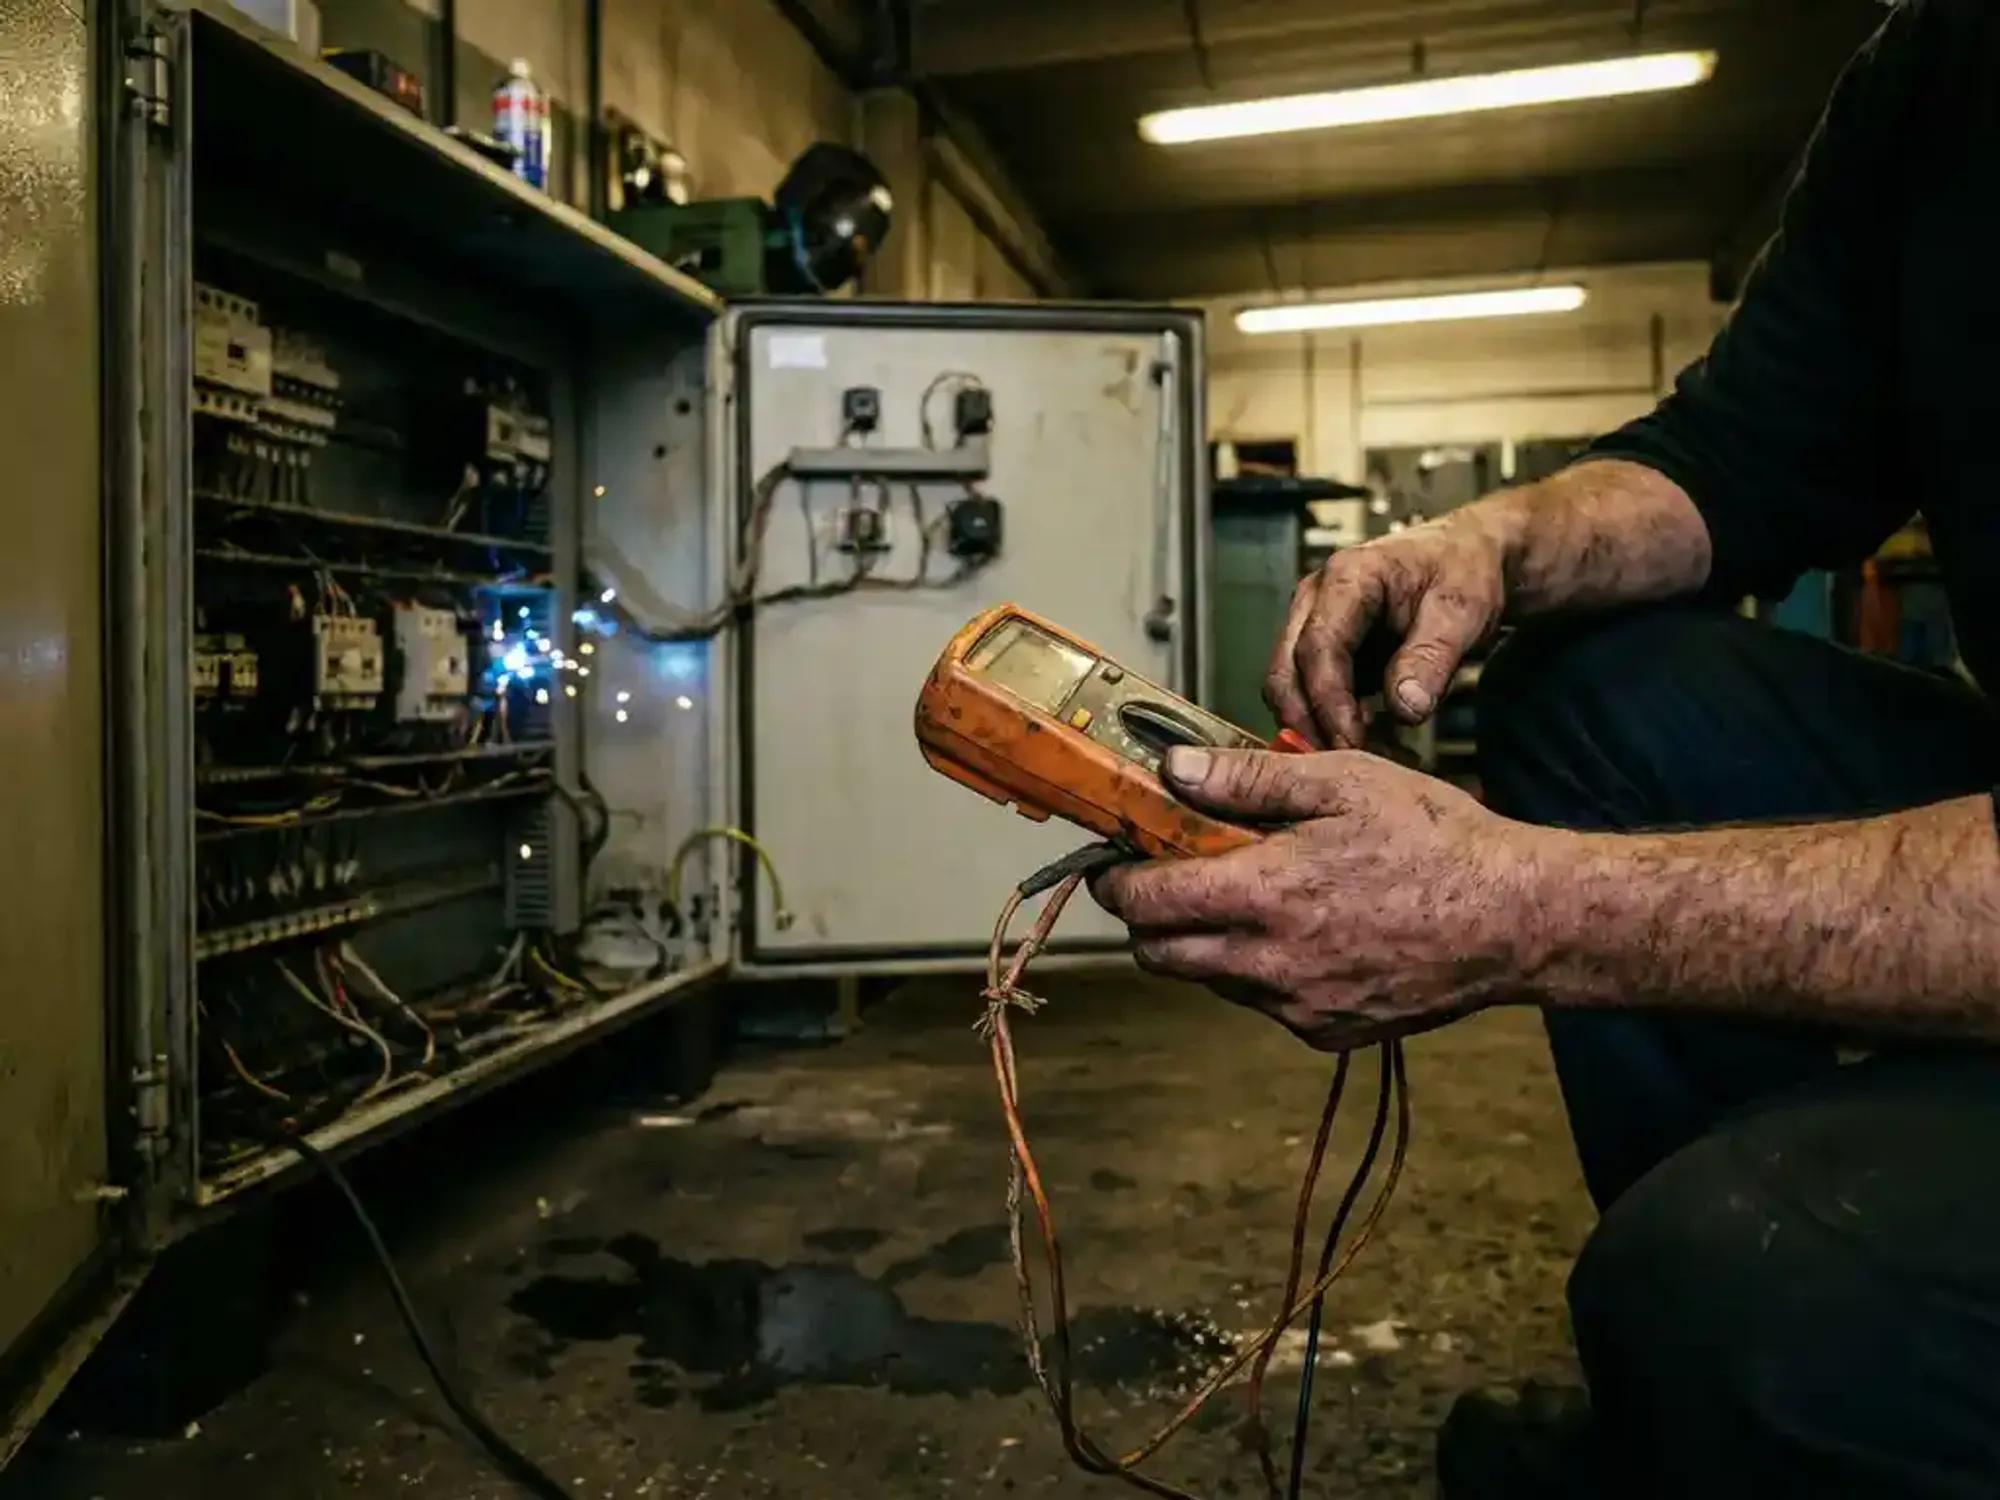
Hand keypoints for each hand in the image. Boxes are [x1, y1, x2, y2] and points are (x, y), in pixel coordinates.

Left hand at [1091, 747, 1541, 1050]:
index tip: (1116, 861)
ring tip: (1253, 896)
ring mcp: (1297, 1006)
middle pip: (1158, 957)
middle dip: (1149, 918)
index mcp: (1264, 895)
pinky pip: (1264, 1004)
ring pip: (1210, 981)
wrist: (1515, 920)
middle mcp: (1270, 964)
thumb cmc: (1435, 840)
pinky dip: (1261, 971)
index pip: (1144, 904)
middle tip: (1173, 877)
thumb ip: (1247, 781)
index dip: (1116, 881)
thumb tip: (1172, 771)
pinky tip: (1304, 931)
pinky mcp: (1327, 1032)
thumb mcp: (1341, 782)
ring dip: (1206, 943)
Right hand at [1266, 510, 1511, 749]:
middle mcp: (1317, 599)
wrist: (1470, 558)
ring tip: (1356, 757)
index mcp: (1347, 577)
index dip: (1329, 701)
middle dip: (1307, 721)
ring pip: (1288, 685)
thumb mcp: (1462, 609)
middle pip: (1285, 670)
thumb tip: (1405, 707)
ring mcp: (1314, 624)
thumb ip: (1431, 657)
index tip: (1350, 742)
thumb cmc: (1464, 570)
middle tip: (1343, 763)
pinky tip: (1361, 743)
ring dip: (1312, 725)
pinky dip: (1324, 722)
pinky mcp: (1325, 650)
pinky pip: (1308, 692)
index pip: (1318, 647)